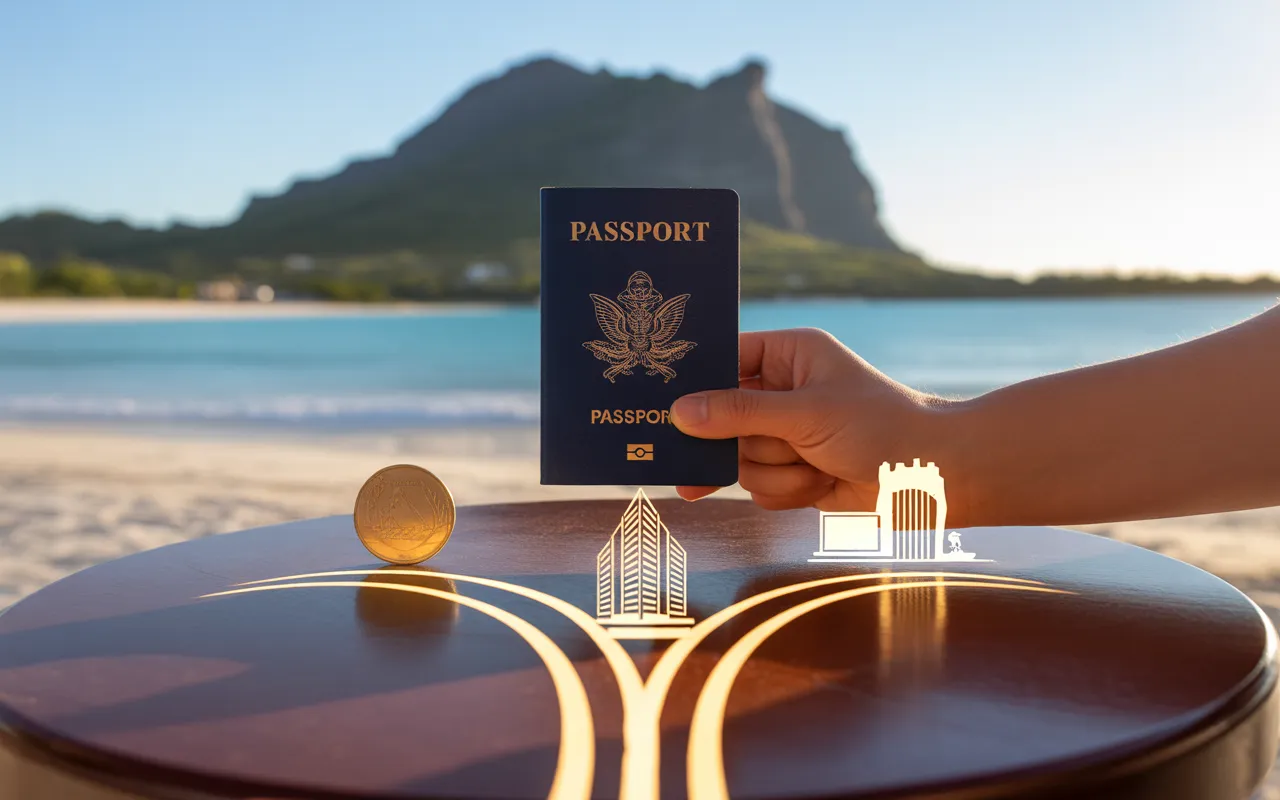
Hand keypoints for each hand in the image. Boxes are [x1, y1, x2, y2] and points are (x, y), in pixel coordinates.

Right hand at [670, 328, 957, 513]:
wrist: (937, 480)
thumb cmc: (882, 427)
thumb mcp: (807, 413)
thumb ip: (740, 413)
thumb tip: (679, 411)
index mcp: (788, 356)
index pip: (725, 360)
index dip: (695, 382)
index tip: (661, 402)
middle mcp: (783, 392)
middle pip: (721, 418)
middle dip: (738, 443)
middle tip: (702, 460)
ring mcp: (787, 436)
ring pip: (738, 460)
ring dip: (773, 471)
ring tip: (814, 466)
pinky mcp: (794, 474)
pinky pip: (758, 489)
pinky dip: (786, 492)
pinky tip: (820, 485)